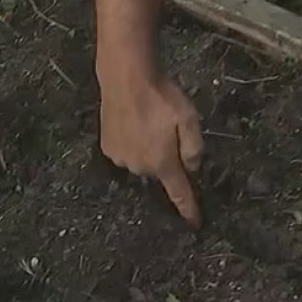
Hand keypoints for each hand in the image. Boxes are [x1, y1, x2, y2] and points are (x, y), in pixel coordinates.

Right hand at [98, 64, 204, 226]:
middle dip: (166, 159)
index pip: (179, 193)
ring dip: (147, 150)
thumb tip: (192, 168)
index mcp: (162, 163)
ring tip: (147, 123)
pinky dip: (132, 144)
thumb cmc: (161, 96)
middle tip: (168, 130)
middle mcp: (139, 167)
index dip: (188, 209)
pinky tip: (132, 124)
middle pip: (160, 171)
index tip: (195, 224)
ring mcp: (120, 158)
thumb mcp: (188, 118)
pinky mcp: (106, 147)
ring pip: (141, 162)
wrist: (126, 77)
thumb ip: (194, 148)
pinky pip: (126, 152)